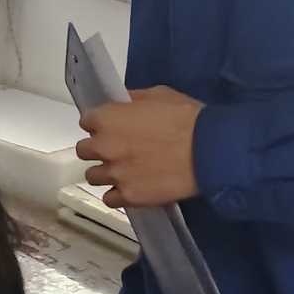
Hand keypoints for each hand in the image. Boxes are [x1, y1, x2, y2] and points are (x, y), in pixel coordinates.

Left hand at [77, 87, 204, 208]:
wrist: (209, 152)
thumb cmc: (186, 118)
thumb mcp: (160, 95)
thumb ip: (133, 99)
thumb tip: (122, 103)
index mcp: (106, 118)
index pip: (87, 121)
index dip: (101, 123)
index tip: (113, 127)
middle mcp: (103, 147)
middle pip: (84, 151)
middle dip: (99, 148)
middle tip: (119, 149)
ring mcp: (114, 174)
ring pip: (93, 176)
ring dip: (106, 172)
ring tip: (126, 171)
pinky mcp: (128, 197)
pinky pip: (109, 198)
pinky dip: (118, 194)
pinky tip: (132, 188)